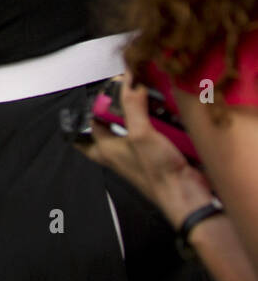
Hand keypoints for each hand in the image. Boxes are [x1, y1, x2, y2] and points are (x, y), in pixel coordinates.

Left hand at [77, 70, 213, 226]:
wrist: (189, 196)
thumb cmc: (159, 177)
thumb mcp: (141, 133)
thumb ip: (133, 106)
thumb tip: (130, 84)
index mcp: (105, 148)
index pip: (91, 122)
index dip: (98, 104)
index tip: (111, 89)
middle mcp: (121, 151)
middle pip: (115, 123)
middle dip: (124, 108)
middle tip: (132, 95)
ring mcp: (141, 152)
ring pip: (141, 125)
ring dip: (150, 114)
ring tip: (155, 104)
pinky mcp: (161, 153)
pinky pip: (161, 132)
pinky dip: (167, 124)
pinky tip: (174, 119)